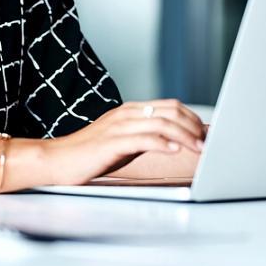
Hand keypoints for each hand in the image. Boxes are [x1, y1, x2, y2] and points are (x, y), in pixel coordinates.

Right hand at [41, 99, 206, 185]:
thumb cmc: (91, 154)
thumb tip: (176, 141)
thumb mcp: (124, 142)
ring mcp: (118, 127)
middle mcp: (126, 114)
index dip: (192, 118)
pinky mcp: (112, 143)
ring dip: (185, 136)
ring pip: (161, 123)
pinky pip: (143, 139)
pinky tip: (175, 150)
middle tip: (208, 142)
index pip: (170, 105)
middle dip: (194, 126)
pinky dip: (163, 143)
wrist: (57, 160)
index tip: (206, 133)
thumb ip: (147, 137)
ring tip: (200, 148)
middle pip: (170, 111)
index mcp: (129, 111)